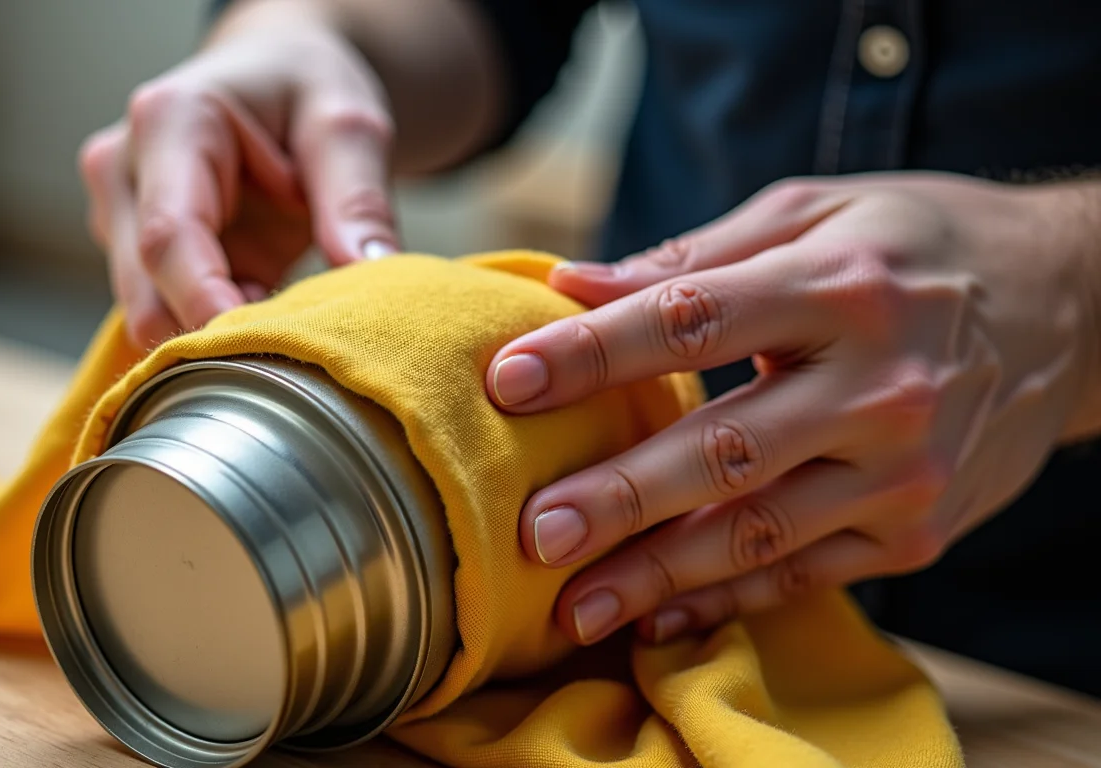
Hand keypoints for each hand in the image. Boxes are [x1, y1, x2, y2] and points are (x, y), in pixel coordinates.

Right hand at [79, 3, 398, 347]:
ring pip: (148, 314)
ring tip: (287, 314)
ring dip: (214, 335)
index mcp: (168, 121)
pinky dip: (214, 332)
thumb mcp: (348, 126)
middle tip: (295, 344)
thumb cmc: (306, 88)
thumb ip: (357, 198)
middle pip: (146, 291)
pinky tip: (264, 312)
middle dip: (214, 333)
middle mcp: (123, 169)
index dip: (209, 304)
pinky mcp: (136, 253)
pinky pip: (167, 314)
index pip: (170, 237)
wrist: (280, 76)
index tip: (264, 349)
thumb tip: (368, 271)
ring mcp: (121, 216)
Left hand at [485, 172, 1100, 644]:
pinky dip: (726, 599)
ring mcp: (905, 470)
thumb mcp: (815, 214)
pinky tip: (658, 617)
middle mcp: (880, 385)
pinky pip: (805, 573)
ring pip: (760, 534)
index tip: (507, 380)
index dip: (594, 354)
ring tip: (573, 604)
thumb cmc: (914, 244)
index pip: (692, 321)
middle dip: (620, 497)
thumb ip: (694, 257)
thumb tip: (573, 283)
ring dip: (658, 576)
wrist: (1068, 304)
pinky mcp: (916, 529)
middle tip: (534, 532)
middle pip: (724, 451)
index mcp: (841, 285)